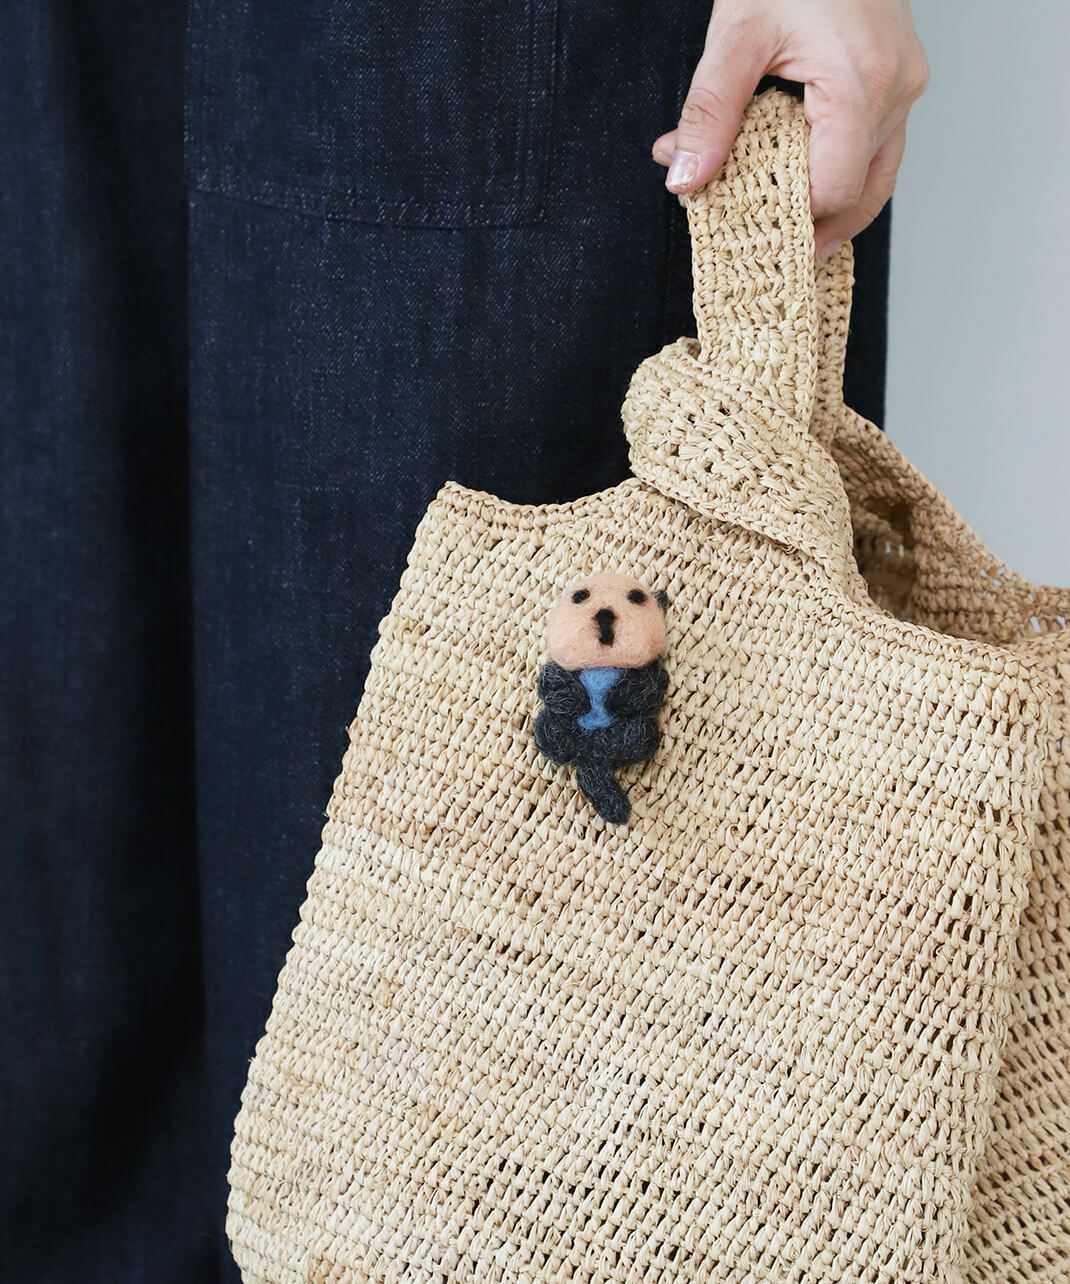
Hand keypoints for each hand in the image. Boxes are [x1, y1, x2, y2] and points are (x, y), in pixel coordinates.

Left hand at [652, 0, 928, 258]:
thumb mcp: (736, 36)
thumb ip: (709, 114)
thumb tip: (683, 178)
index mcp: (863, 86)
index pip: (831, 190)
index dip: (789, 218)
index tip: (741, 222)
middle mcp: (897, 92)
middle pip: (860, 196)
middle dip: (811, 224)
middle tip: (768, 249)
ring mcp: (908, 87)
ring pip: (879, 180)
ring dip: (834, 209)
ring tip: (790, 235)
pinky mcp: (904, 79)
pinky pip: (881, 150)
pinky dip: (847, 176)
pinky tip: (810, 189)